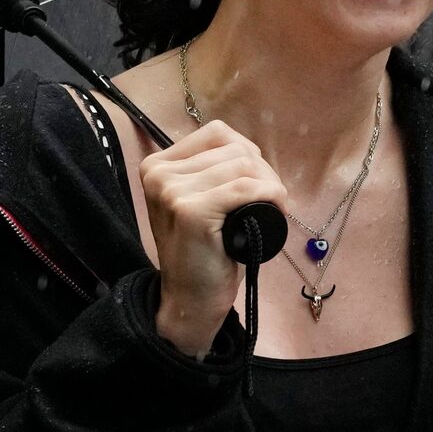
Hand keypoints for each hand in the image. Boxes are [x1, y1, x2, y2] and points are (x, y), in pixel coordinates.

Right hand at [138, 120, 291, 358]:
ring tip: (268, 212)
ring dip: (269, 186)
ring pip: (243, 165)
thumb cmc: (204, 251)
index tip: (254, 186)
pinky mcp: (190, 210)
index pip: (217, 133)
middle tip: (267, 205)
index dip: (247, 154)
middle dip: (262, 173)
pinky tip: (275, 212)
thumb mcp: (199, 201)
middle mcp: (158, 173)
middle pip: (234, 148)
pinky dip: (270, 196)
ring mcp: (171, 190)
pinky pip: (245, 188)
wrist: (190, 298)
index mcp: (157, 165)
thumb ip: (211, 171)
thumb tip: (249, 150)